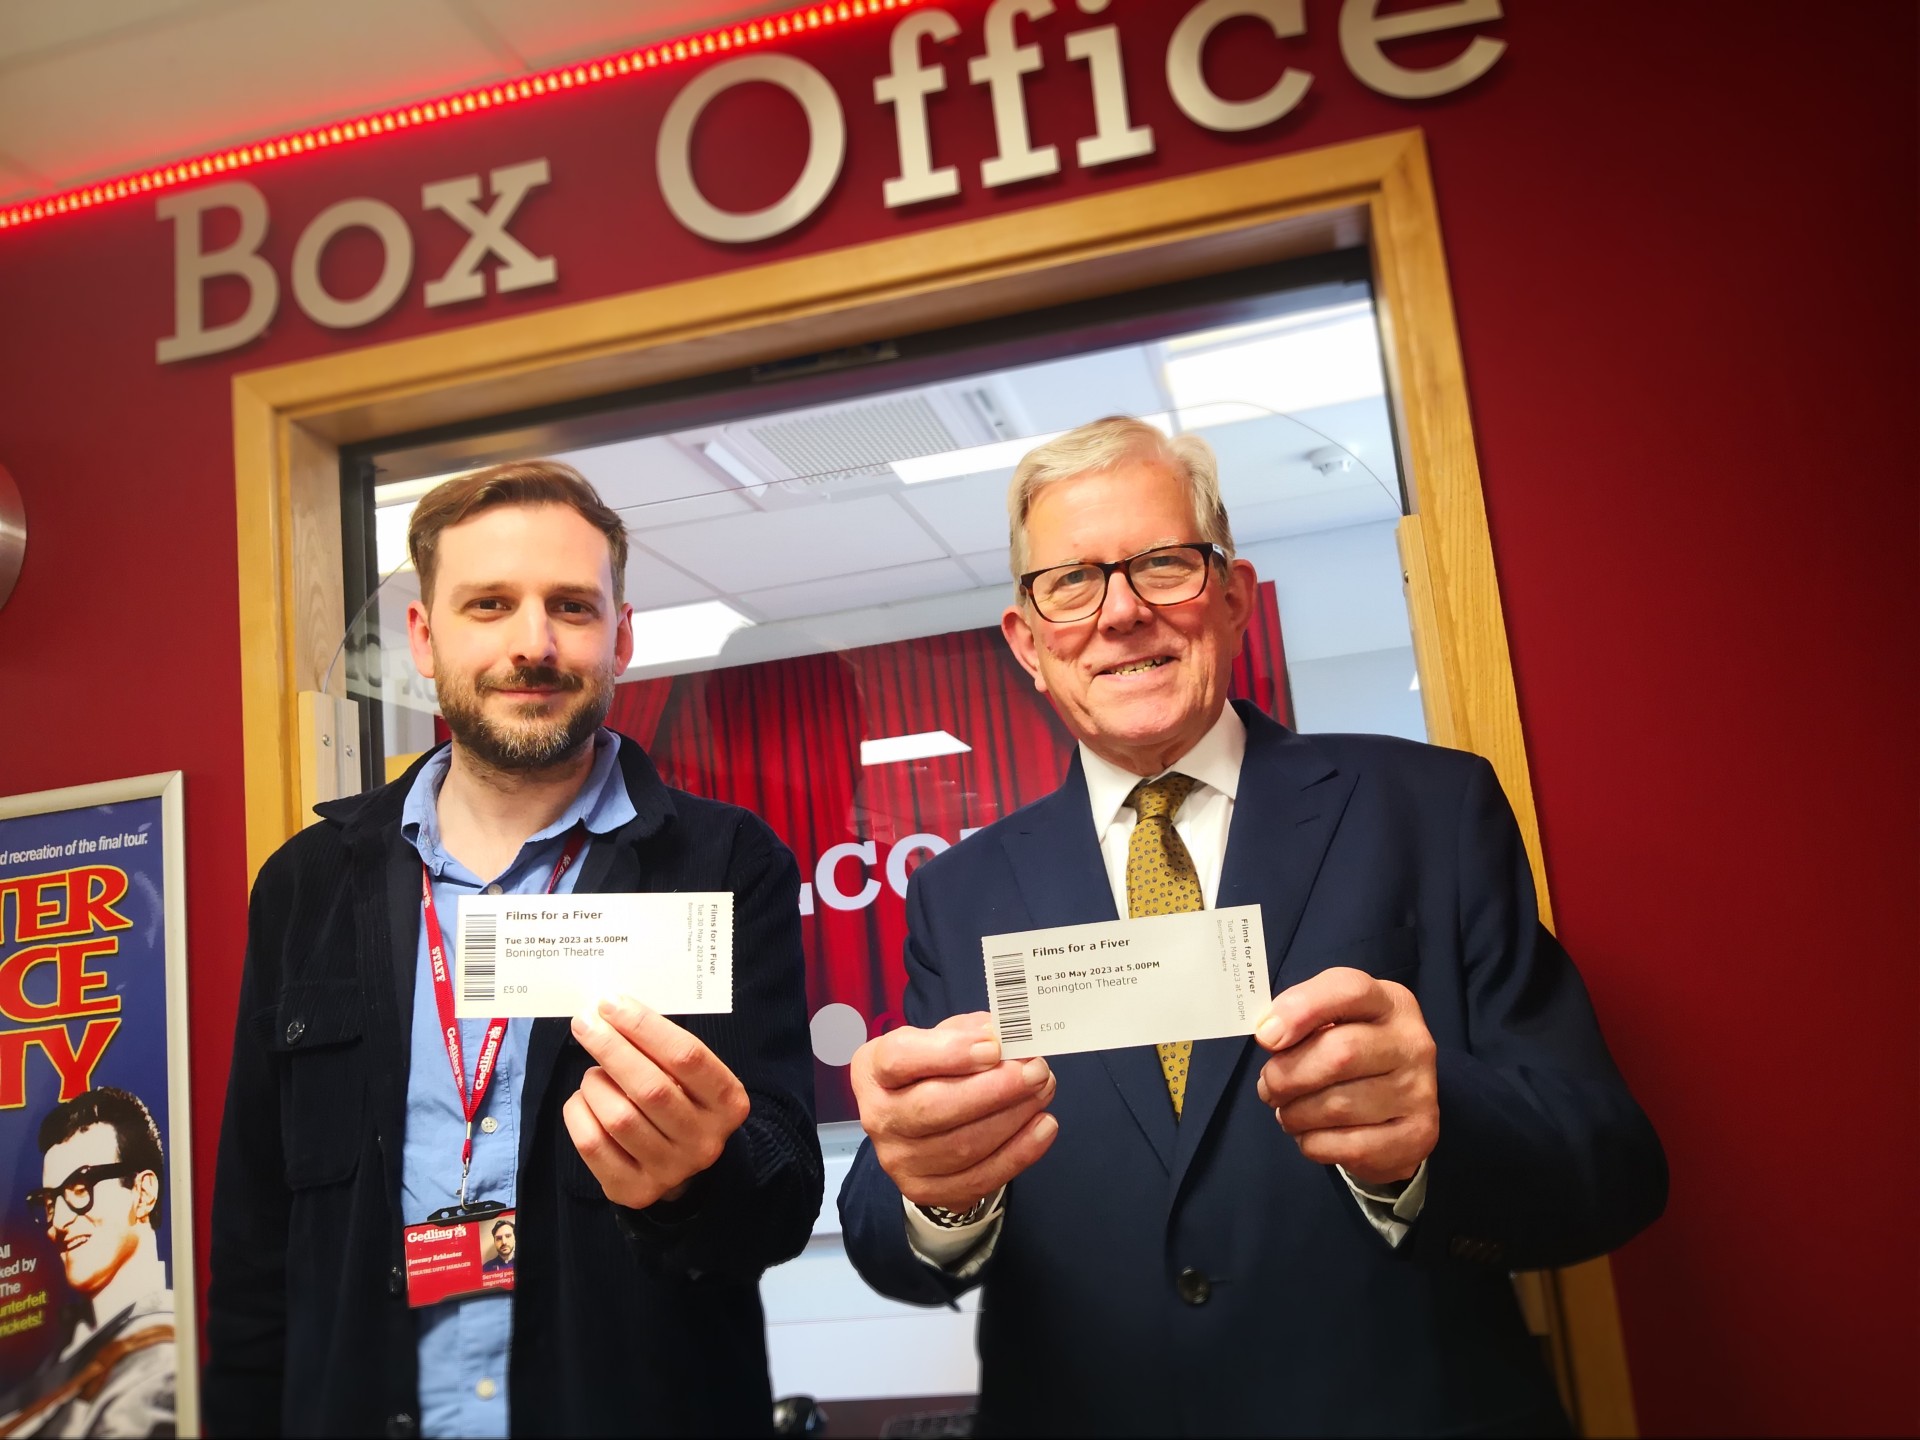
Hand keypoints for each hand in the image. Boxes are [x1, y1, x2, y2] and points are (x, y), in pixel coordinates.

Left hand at [563, 996, 750, 1208]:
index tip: (611, 1004)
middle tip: (585, 1023)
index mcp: (728, 1102)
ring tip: (592, 1073)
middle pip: (650, 1088)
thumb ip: (661, 1047)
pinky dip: (579, 1112)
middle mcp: (705, 1140)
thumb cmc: (681, 1100)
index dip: (644, 1026)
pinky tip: (584, 1100)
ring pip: (619, 1118)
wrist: (683, 1165)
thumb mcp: (689, 1075)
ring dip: (595, 1084)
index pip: (687, 1056)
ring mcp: (671, 1169)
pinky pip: (593, 1144)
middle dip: (611, 1048)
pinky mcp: (635, 1190)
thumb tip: (610, 1010)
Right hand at [850, 1011, 1058, 1212]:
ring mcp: (899, 1160)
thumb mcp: (941, 1039)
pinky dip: (1020, 1152)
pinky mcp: (926, 1190)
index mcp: (874, 1069)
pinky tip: (1044, 1125)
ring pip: (962, 1145)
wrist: (917, 1127)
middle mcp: (878, 1117)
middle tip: (1036, 1070)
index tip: (995, 1047)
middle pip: (934, 1107)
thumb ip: (968, 1032)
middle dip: (994, 1089)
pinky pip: (980, 1177)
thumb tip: (1002, 1035)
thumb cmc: (932, 1071)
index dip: (949, 1053)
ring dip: (1014, 1117)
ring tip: (1044, 1090)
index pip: (900, 1059)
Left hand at [1253, 967, 1437, 1187]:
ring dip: (1295, 1114)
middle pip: (1339, 1054)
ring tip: (1288, 1112)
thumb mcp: (1331, 1018)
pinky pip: (1350, 1146)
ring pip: (1339, 1106)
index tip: (1266, 1037)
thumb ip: (1299, 1015)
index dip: (1301, 1010)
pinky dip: (1314, 1143)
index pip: (1349, 990)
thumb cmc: (1350, 1050)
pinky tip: (1310, 1134)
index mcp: (1390, 1002)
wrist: (1396, 1102)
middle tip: (1268, 1086)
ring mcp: (1420, 1091)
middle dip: (1287, 1075)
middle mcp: (1413, 1042)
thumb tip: (1269, 1034)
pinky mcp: (1418, 1135)